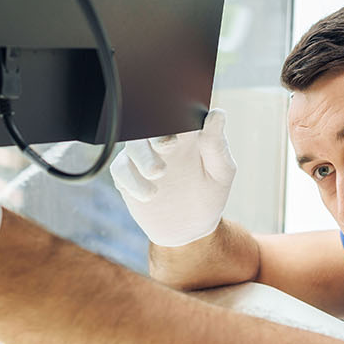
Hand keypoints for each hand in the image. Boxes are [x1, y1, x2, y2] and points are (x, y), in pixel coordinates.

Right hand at [110, 108, 235, 247]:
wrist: (189, 230)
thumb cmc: (209, 194)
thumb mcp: (221, 171)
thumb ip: (217, 145)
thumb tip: (217, 114)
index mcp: (186, 133)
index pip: (177, 113)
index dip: (176, 114)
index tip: (183, 128)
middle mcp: (160, 140)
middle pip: (150, 124)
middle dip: (155, 132)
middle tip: (167, 145)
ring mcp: (142, 157)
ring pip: (133, 145)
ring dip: (143, 157)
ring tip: (157, 173)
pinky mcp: (127, 176)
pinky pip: (121, 170)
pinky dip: (132, 181)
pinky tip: (149, 195)